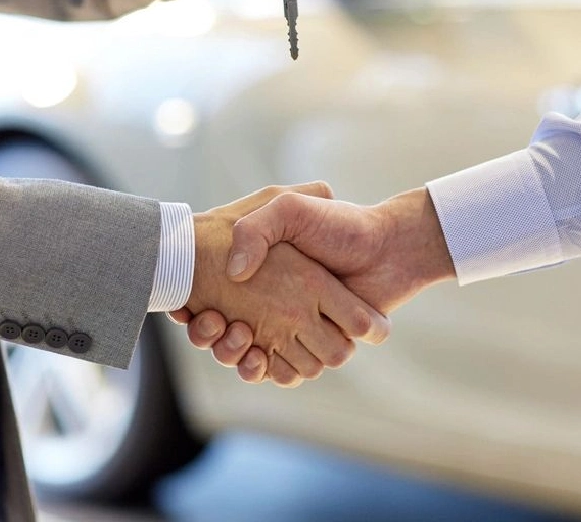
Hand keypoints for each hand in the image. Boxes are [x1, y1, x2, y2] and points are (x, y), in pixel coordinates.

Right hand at [180, 188, 456, 381]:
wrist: (389, 248)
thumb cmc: (341, 226)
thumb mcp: (289, 208)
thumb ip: (255, 229)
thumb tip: (233, 274)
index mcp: (265, 276)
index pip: (213, 301)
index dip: (197, 309)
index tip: (191, 305)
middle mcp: (276, 305)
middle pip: (225, 334)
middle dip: (212, 335)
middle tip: (209, 320)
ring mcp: (294, 329)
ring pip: (247, 357)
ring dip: (232, 352)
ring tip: (234, 331)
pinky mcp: (314, 350)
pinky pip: (279, 371)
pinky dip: (262, 368)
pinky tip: (254, 353)